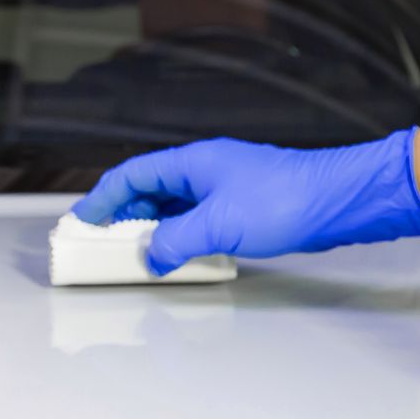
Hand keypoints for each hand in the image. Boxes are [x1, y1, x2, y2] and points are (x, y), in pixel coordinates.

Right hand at [71, 129, 419, 275]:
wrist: (337, 202)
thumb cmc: (285, 201)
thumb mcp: (217, 225)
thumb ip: (175, 241)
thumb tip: (151, 256)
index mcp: (192, 162)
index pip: (131, 175)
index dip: (102, 199)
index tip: (83, 222)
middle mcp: (205, 170)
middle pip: (149, 190)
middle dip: (124, 218)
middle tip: (105, 245)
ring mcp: (224, 187)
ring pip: (174, 207)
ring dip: (153, 230)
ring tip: (137, 256)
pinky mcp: (242, 207)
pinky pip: (197, 219)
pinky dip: (180, 236)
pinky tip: (179, 255)